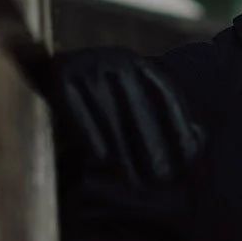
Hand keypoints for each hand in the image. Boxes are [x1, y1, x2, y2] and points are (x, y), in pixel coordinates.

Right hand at [40, 46, 201, 186]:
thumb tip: (198, 140)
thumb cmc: (95, 102)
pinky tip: (102, 159)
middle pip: (140, 111)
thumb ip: (159, 118)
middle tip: (160, 180)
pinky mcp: (62, 77)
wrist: (43, 71)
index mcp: (137, 63)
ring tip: (133, 181)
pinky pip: (79, 112)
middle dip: (153, 148)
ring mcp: (89, 65)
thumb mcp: (128, 101)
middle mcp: (116, 59)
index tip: (189, 158)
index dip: (178, 128)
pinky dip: (91, 135)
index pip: (166, 95)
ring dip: (123, 152)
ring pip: (111, 117)